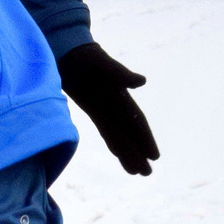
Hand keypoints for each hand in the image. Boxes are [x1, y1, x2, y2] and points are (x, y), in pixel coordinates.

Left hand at [57, 42, 159, 175]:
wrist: (70, 49)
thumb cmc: (86, 54)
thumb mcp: (102, 62)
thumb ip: (120, 73)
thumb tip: (142, 82)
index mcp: (121, 94)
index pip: (136, 121)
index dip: (145, 139)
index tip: (154, 156)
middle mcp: (115, 104)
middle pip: (129, 134)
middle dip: (138, 153)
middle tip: (148, 174)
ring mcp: (104, 108)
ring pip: (118, 136)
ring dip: (127, 153)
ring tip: (137, 172)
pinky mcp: (92, 108)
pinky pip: (106, 130)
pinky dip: (114, 143)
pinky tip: (119, 154)